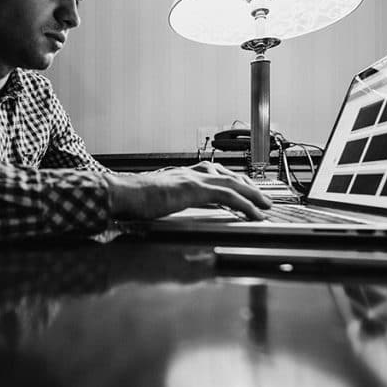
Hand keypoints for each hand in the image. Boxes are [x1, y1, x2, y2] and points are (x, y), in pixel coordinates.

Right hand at [105, 161, 270, 220]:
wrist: (121, 193)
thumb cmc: (132, 198)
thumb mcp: (158, 200)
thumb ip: (172, 201)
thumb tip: (178, 207)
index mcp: (182, 174)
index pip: (214, 173)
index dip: (232, 181)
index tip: (243, 188)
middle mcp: (191, 172)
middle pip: (229, 176)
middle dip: (248, 186)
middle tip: (262, 197)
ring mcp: (194, 179)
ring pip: (233, 183)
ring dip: (253, 195)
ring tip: (265, 206)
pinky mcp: (195, 189)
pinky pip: (228, 196)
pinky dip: (245, 204)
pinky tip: (254, 213)